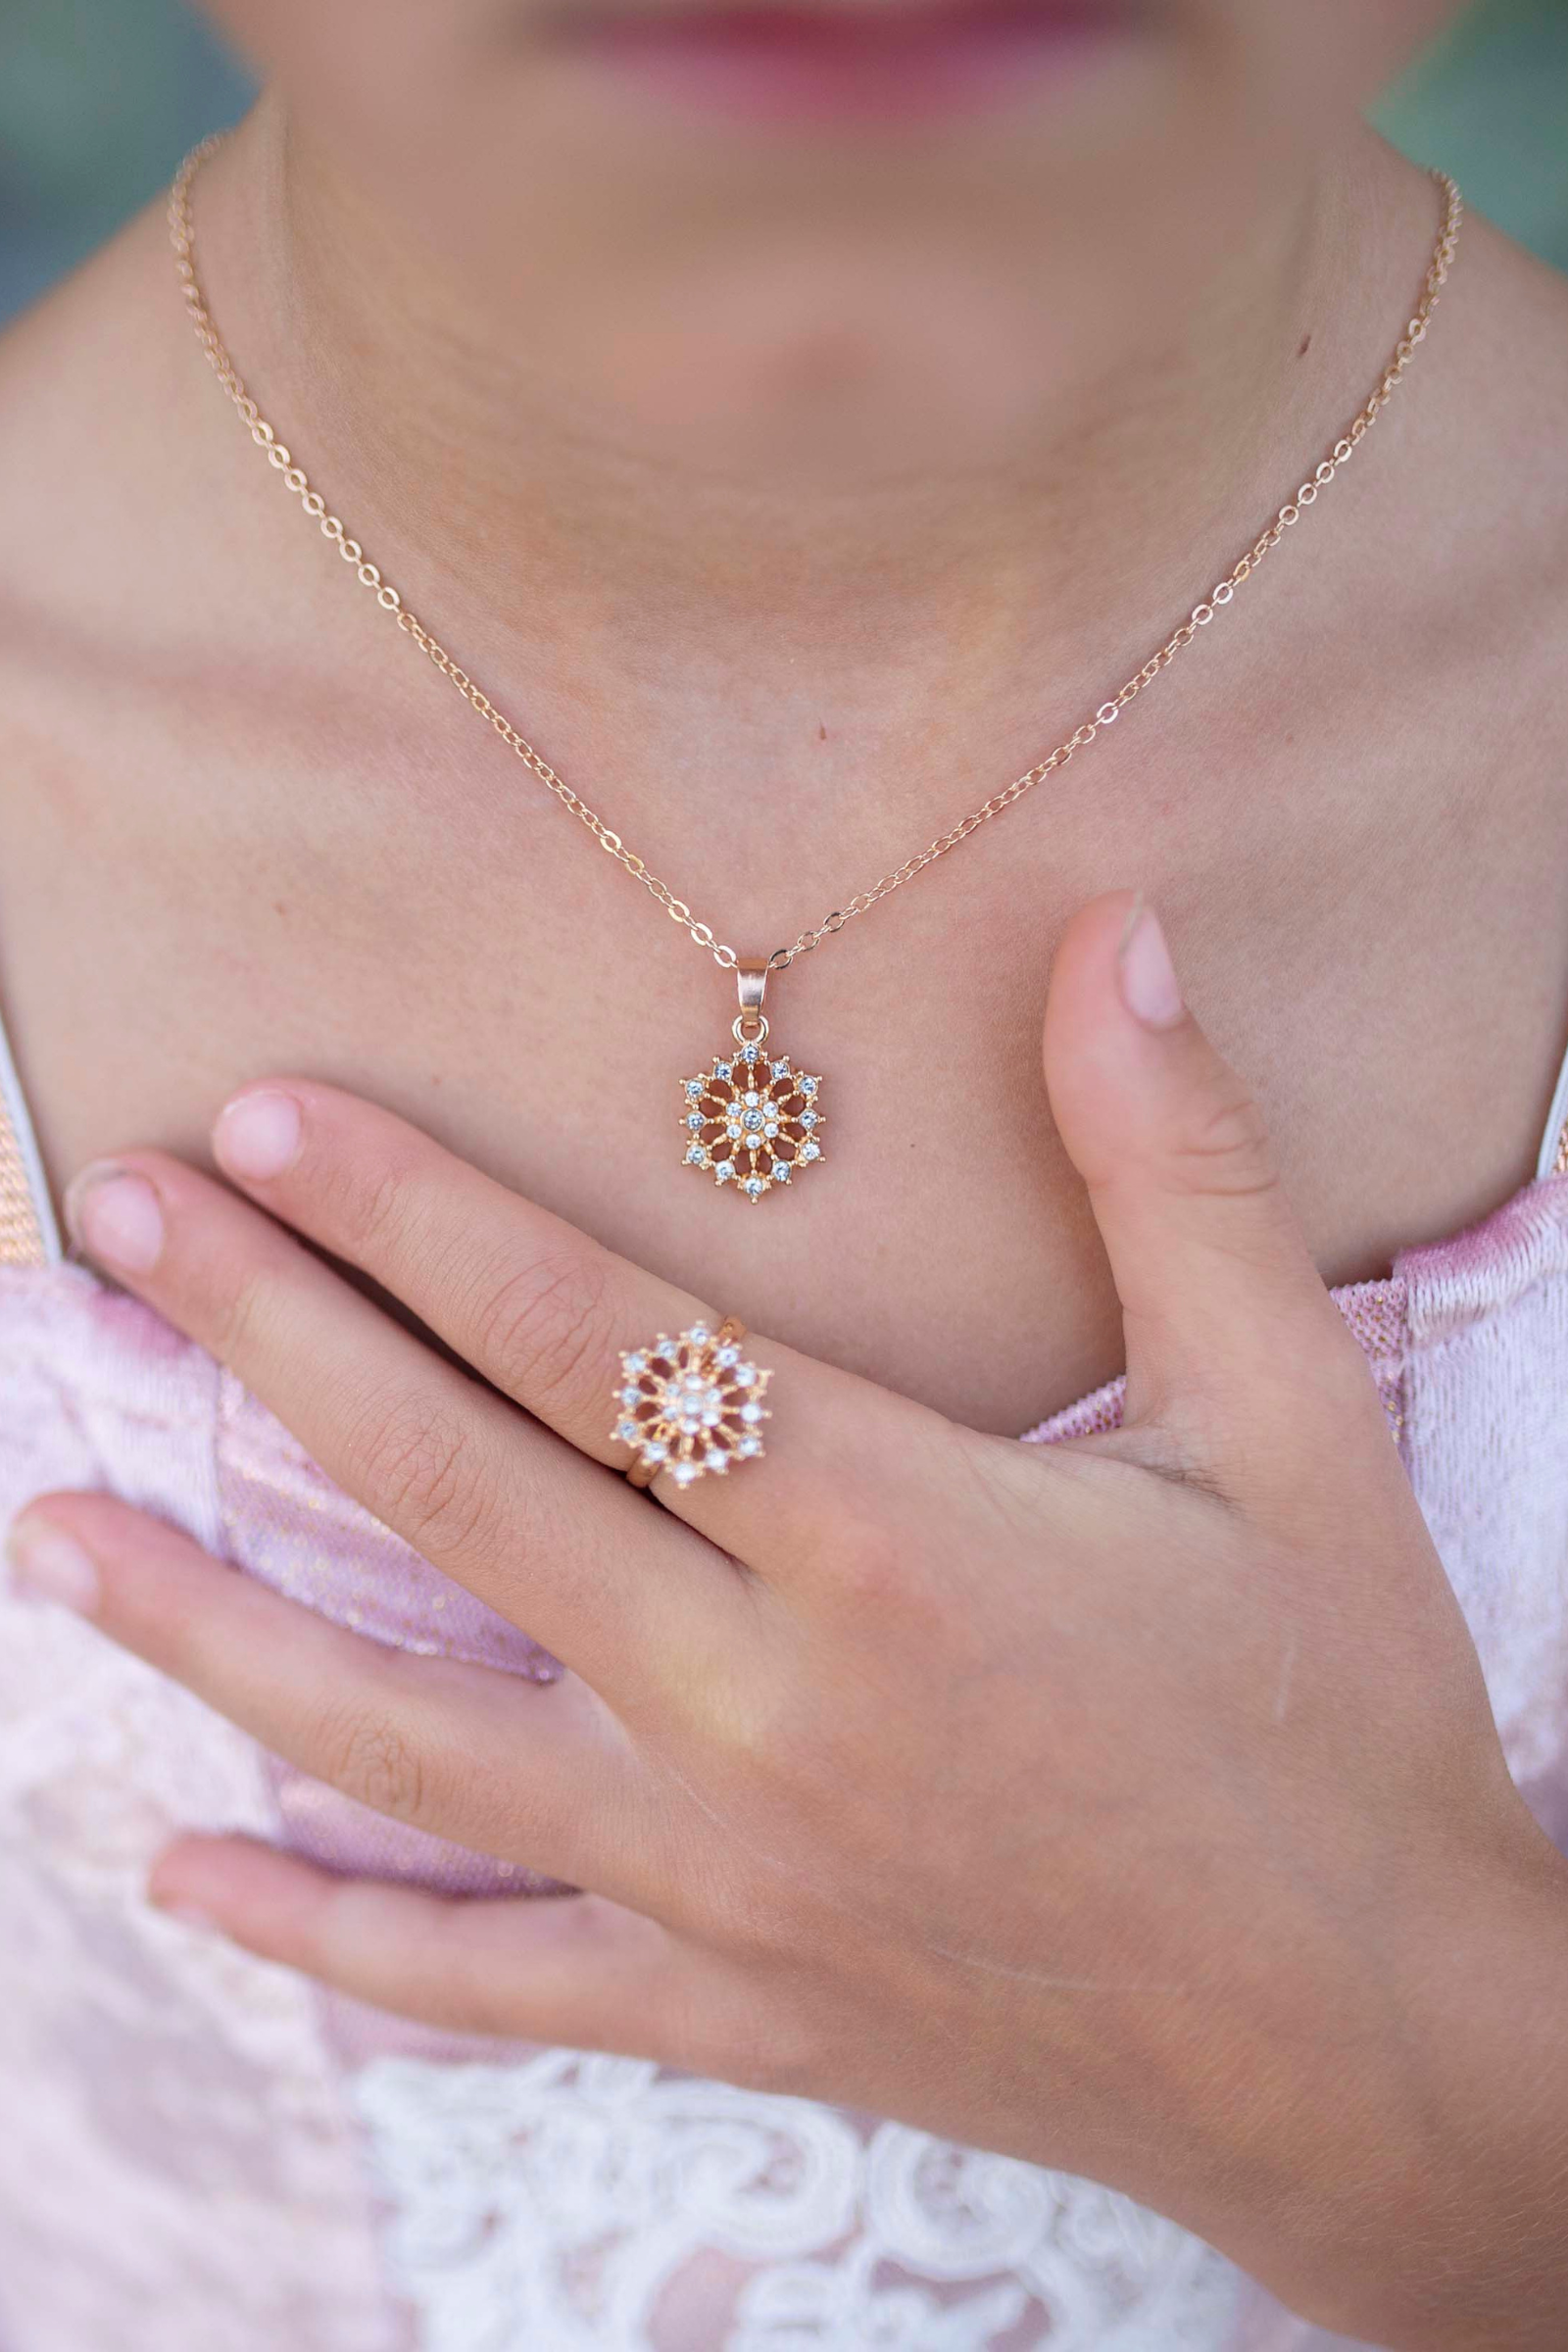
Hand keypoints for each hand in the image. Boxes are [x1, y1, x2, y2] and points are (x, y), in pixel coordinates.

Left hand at [10, 893, 1567, 2346]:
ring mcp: (723, 1878)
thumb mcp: (1288, 1421)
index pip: (594, 1337)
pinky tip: (188, 1877)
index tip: (269, 1119)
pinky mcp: (726, 2009)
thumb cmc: (1335, 1711)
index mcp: (892, 1534)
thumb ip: (1177, 1169)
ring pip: (406, 1743)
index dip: (415, 1215)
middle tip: (119, 1222)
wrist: (1370, 2033)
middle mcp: (768, 1705)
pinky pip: (483, 1979)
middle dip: (270, 1339)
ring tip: (56, 1530)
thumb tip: (1116, 931)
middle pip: (455, 1495)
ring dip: (213, 1630)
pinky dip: (327, 1937)